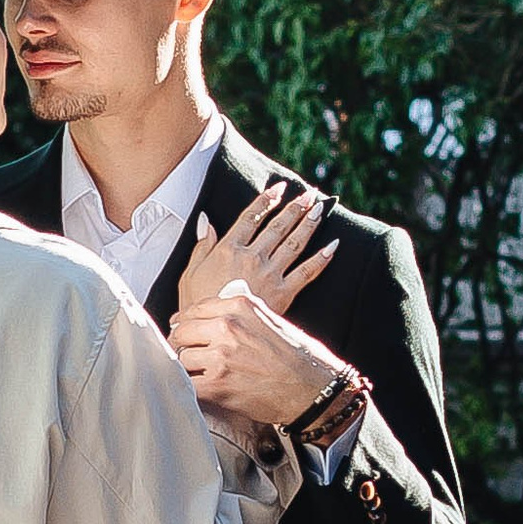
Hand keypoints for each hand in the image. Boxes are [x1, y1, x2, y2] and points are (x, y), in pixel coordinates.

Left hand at [169, 282, 345, 431]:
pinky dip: (189, 388)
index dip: (185, 323)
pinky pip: (186, 383)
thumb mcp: (270, 319)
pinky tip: (200, 389)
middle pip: (181, 332)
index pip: (194, 309)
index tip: (181, 331)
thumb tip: (211, 314)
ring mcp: (221, 356)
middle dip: (181, 345)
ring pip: (180, 358)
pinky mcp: (218, 384)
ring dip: (187, 368)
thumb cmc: (297, 358)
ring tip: (199, 375)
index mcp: (239, 306)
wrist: (313, 390)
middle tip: (187, 356)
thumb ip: (239, 313)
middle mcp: (228, 326)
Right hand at [175, 181, 335, 323]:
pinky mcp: (283, 293)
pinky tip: (332, 246)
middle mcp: (252, 257)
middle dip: (295, 207)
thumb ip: (201, 245)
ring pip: (294, 243)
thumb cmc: (197, 306)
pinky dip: (321, 259)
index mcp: (229, 249)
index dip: (266, 200)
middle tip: (310, 194)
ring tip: (320, 209)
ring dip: (309, 224)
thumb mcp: (190, 273)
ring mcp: (269, 274)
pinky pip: (306, 272)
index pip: (250, 217)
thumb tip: (206, 220)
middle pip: (278, 226)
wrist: (212, 334)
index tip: (279, 189)